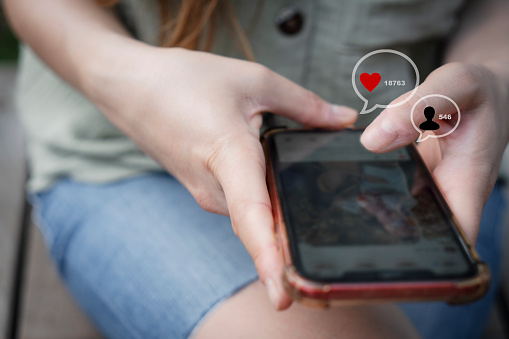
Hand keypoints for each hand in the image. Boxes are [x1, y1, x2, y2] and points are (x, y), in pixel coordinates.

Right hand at [91, 46, 356, 308]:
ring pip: (254, 216)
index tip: (282, 295)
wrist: (131, 88)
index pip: (252, 216)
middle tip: (327, 268)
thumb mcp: (253, 80)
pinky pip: (242, 205)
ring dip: (281, 223)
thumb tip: (343, 120)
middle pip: (262, 226)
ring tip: (316, 225)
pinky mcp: (205, 191)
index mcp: (228, 155)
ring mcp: (206, 193)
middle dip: (291, 248)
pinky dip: (264, 205)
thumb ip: (304, 104)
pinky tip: (283, 191)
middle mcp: (214, 188)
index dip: (268, 258)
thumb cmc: (184, 81)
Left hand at [361, 62, 508, 243]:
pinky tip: (351, 184)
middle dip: (391, 235)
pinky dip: (375, 190)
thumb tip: (372, 141)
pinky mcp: (416, 179)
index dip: (431, 253)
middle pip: (422, 232)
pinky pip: (394, 193)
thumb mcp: (455, 85)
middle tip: (358, 224)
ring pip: (404, 215)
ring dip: (377, 215)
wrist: (483, 92)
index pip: (456, 236)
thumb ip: (416, 109)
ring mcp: (431, 188)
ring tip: (349, 205)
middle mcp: (449, 192)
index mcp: (468, 180)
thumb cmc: (479, 92)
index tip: (396, 253)